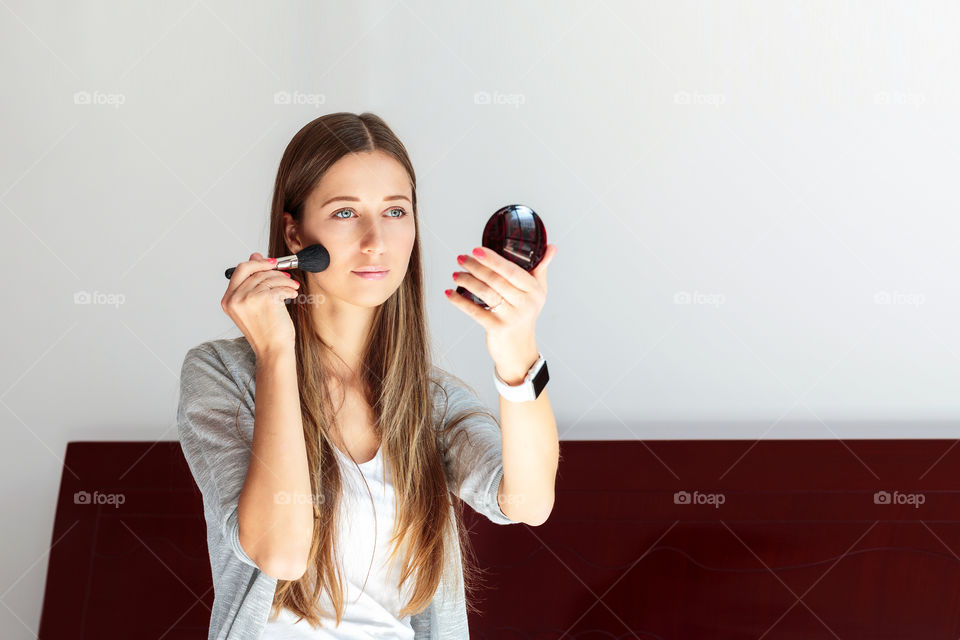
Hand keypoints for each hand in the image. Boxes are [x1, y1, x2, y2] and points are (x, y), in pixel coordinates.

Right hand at [221, 252, 299, 357]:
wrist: (273, 351)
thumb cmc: (266, 331)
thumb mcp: (255, 305)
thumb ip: (252, 282)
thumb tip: (255, 256)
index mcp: (228, 300)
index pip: (240, 270)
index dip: (257, 263)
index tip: (272, 264)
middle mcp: (234, 299)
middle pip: (254, 270)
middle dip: (272, 268)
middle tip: (285, 272)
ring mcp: (246, 299)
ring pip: (269, 277)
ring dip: (285, 280)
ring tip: (292, 287)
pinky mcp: (263, 300)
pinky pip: (279, 285)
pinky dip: (289, 288)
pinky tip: (293, 294)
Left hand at [446, 244, 557, 378]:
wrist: (519, 349)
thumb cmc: (526, 315)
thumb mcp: (538, 292)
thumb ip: (541, 268)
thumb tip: (551, 247)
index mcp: (534, 290)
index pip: (512, 270)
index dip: (493, 259)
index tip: (476, 250)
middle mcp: (525, 303)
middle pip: (496, 280)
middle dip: (476, 267)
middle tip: (461, 258)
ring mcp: (511, 317)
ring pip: (485, 293)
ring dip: (467, 281)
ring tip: (456, 275)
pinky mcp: (497, 328)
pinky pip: (475, 311)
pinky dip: (460, 301)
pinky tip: (450, 293)